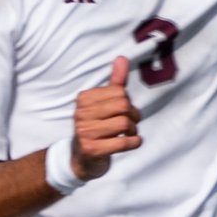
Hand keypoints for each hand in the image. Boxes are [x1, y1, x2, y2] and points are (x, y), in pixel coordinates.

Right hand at [72, 58, 142, 180]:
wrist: (82, 158)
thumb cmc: (98, 126)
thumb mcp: (105, 103)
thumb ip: (115, 82)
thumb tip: (122, 58)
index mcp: (84, 99)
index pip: (120, 92)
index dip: (128, 102)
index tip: (123, 111)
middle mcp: (81, 113)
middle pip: (124, 106)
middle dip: (133, 115)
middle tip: (130, 123)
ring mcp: (85, 132)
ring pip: (125, 123)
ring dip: (133, 130)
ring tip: (127, 133)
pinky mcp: (92, 149)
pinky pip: (124, 142)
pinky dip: (134, 142)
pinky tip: (132, 142)